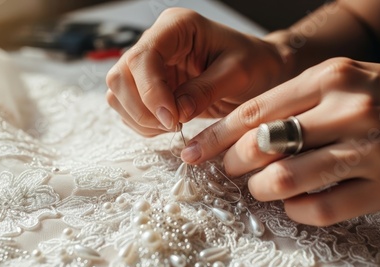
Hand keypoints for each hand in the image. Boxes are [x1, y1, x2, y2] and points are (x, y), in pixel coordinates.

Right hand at [106, 8, 287, 135]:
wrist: (260, 71)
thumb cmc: (255, 64)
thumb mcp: (238, 74)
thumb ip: (205, 91)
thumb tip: (174, 113)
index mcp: (177, 28)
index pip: (143, 57)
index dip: (151, 92)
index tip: (172, 118)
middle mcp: (157, 42)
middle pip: (121, 76)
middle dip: (142, 108)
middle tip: (173, 125)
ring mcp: (150, 65)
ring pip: (119, 94)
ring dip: (140, 118)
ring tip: (174, 126)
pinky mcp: (149, 86)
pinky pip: (128, 108)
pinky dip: (143, 124)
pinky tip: (168, 125)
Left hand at [182, 57, 379, 225]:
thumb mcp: (349, 78)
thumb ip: (300, 100)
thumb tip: (249, 131)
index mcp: (331, 77)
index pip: (254, 111)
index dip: (216, 135)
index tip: (194, 150)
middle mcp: (347, 110)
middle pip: (262, 147)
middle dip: (233, 164)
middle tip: (230, 169)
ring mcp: (369, 150)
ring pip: (285, 180)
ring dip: (262, 190)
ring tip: (261, 187)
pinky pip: (322, 209)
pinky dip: (298, 210)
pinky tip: (297, 203)